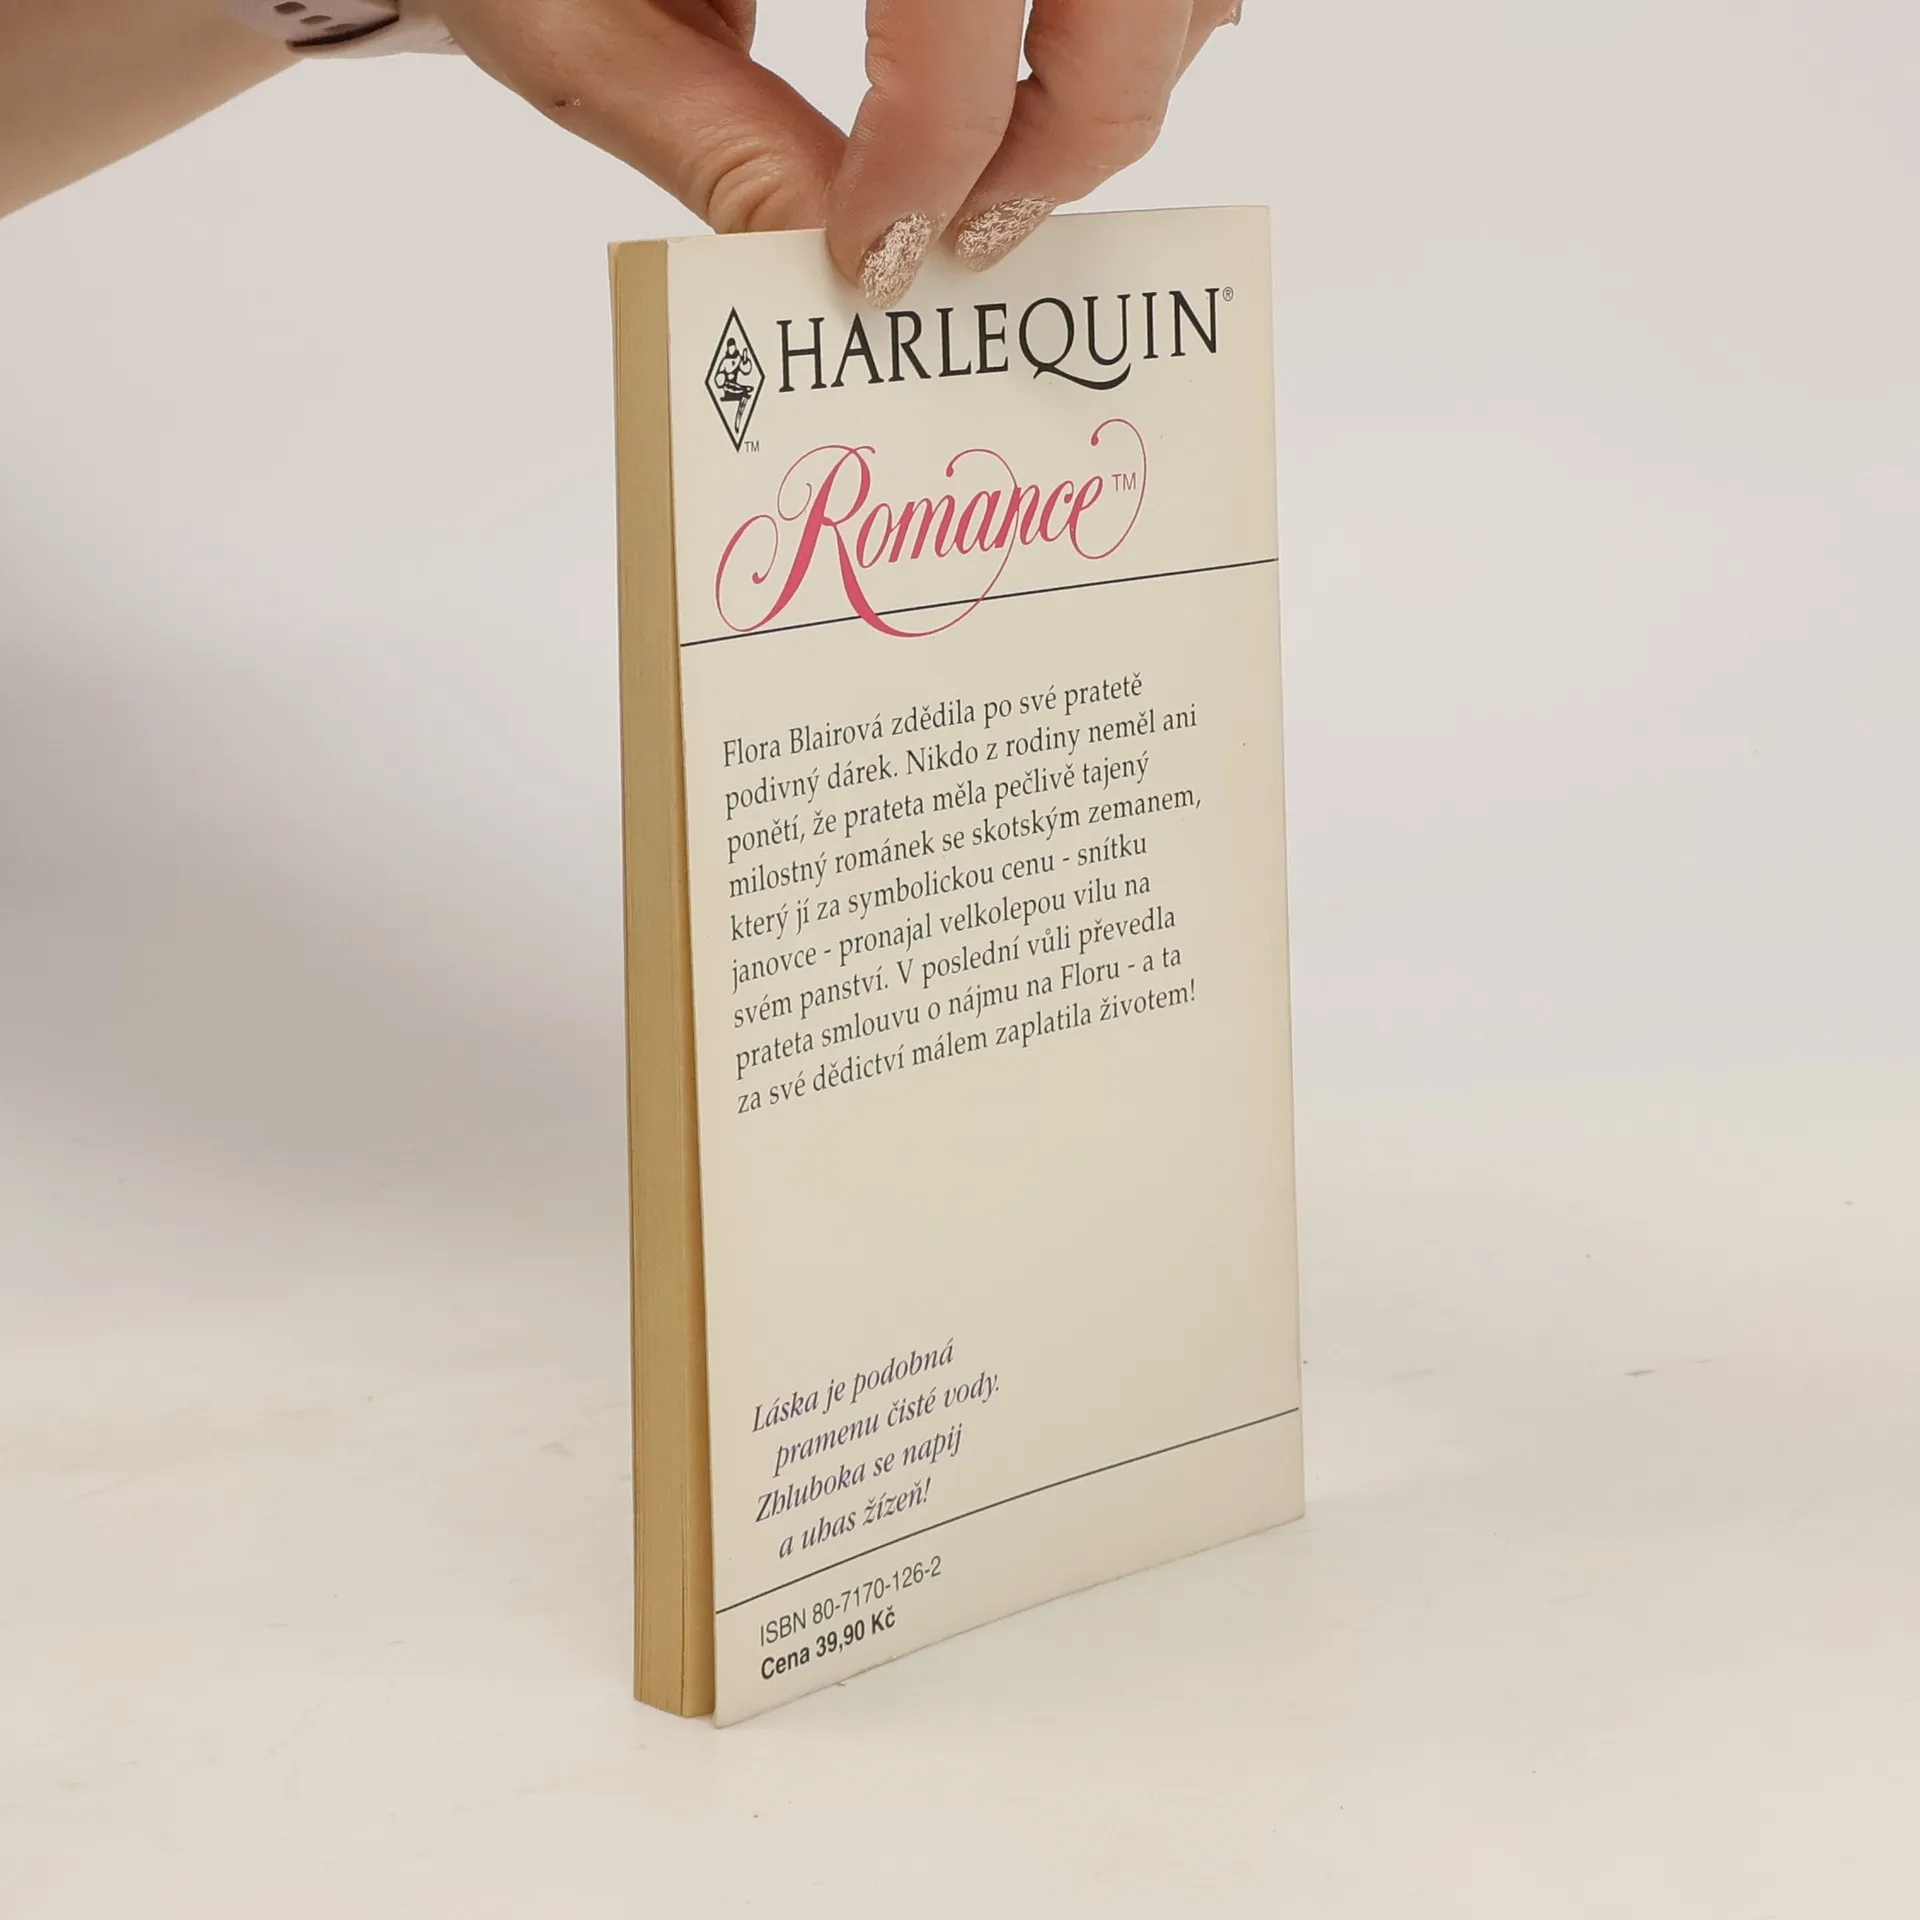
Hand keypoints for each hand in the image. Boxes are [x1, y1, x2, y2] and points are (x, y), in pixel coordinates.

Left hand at [430, 0, 1242, 302]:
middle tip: (967, 237)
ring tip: (995, 164)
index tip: (878, 258)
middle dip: (1069, 134)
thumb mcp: (579, 14)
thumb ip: (712, 141)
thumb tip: (831, 269)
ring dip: (1112, 81)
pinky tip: (1032, 74)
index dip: (939, 147)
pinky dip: (1126, 23)